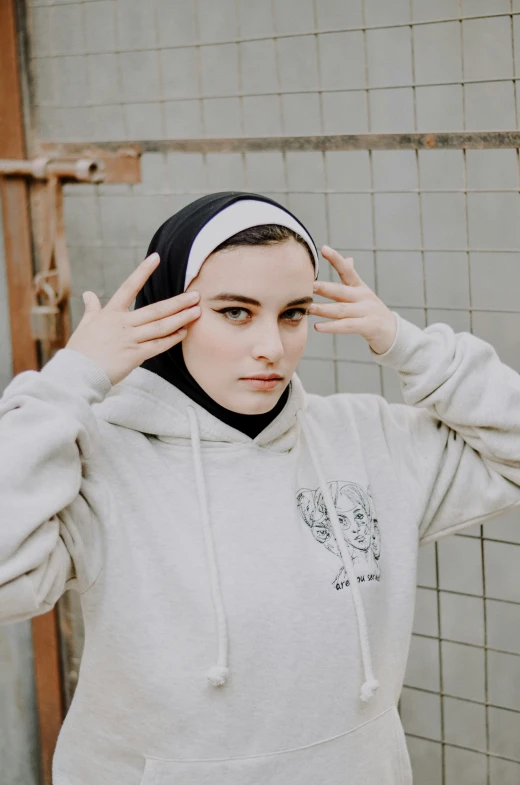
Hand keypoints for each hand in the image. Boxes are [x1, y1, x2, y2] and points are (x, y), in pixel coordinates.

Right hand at [66, 253, 200, 384]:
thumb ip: (91, 309)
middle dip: (178, 302)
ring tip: (197, 312)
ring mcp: (130, 339)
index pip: (128, 287)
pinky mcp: (134, 355)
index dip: (143, 271)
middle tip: (196, 295)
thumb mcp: (85, 325)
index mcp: (110, 313)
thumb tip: (88, 294)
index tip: (156, 257)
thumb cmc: (80, 350)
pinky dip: (172, 339)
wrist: (78, 373)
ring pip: (161, 326)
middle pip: (156, 310)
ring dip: (181, 319)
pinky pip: (158, 346)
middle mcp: (122, 323)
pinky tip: (184, 332)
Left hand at [307, 246, 396, 354]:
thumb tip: (348, 258)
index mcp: (360, 287)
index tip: (323, 248)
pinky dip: (332, 327)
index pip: (347, 270)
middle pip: (340, 291)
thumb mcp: (363, 294)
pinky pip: (347, 326)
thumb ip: (353, 278)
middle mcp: (363, 297)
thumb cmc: (371, 312)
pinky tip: (317, 327)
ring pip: (341, 310)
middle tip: (306, 285)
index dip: (336, 259)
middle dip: (323, 288)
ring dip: (324, 309)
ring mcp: (367, 311)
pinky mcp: (369, 326)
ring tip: (308, 308)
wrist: (393, 332)